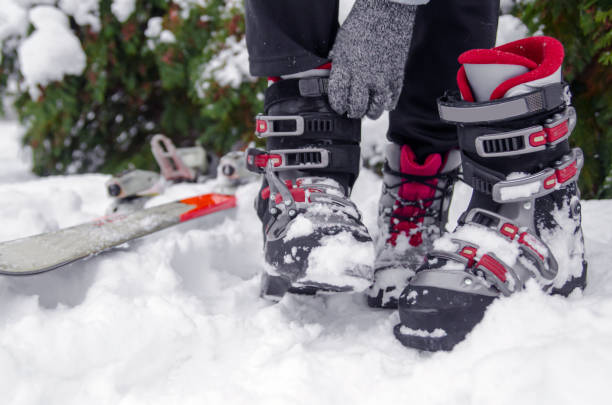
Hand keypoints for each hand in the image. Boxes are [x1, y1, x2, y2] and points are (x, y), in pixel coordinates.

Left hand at [328, 0, 417, 118]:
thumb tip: (335, 78)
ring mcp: (382, 78)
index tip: (339, 105)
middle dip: (353, 111)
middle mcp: (363, 76)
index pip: (338, 99)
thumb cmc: (362, 23)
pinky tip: (382, 99)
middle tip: (353, 109)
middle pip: (356, 109)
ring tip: (368, 107)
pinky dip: (386, 103)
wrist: (387, 11)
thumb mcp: (341, 44)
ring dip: (370, 111)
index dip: (337, 106)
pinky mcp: (397, 77)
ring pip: (376, 110)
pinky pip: (392, 101)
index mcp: (344, 67)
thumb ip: (339, 64)